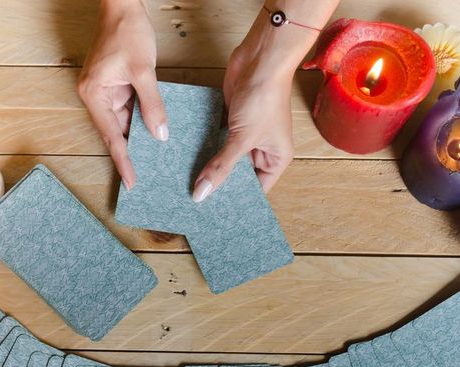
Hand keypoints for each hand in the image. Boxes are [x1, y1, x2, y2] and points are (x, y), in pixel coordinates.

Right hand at [78, 0, 167, 189]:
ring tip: (153, 162)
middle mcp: (96, 96)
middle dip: (130, 153)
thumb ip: (151, 104)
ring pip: (124, 122)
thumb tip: (159, 134)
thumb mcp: (143, 70)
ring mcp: (105, 91)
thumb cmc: (127, 31)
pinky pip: (129, 109)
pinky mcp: (116, 85)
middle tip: (144, 179)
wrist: (123, 5)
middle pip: (115, 132)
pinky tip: (154, 134)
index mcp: (94, 94)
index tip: (131, 181)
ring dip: (137, 138)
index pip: (111, 135)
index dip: (123, 160)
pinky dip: (141, 121)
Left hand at [192, 0, 338, 201]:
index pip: (255, 189)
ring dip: (207, 164)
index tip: (212, 214)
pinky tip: (184, 157)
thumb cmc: (264, 97)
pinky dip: (203, 145)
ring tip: (184, 183)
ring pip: (223, 156)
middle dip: (217, 183)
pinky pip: (214, 139)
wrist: (260, 58)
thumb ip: (222, 166)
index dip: (235, 200)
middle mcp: (262, 149)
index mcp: (275, 159)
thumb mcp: (243, 138)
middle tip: (192, 200)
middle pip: (237, 175)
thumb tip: (201, 194)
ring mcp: (245, 134)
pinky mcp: (231, 119)